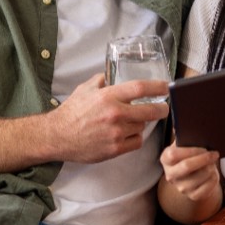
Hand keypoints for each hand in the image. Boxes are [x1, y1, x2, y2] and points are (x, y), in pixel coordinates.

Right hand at [50, 74, 168, 162]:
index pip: (140, 88)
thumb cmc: (71, 112)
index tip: (166, 87)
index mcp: (108, 96)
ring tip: (132, 121)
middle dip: (162, 109)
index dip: (158, 86)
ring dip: (141, 123)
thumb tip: (111, 75)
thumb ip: (101, 80)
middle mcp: (115, 114)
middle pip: (150, 111)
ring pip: (142, 127)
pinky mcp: (115, 149)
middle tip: (164, 108)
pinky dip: (135, 138)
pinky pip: (136, 142)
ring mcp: (116, 133)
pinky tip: (128, 134)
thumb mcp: (84, 89)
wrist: (58, 136)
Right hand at [160, 141, 221, 207]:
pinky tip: (213, 174)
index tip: (204, 147)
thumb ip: (184, 135)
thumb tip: (186, 125)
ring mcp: (181, 187)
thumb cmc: (190, 155)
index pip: (174, 155)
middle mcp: (170, 175)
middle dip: (203, 159)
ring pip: (200, 176)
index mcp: (165, 159)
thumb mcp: (184, 144)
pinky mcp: (193, 196)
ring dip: (210, 168)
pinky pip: (207, 187)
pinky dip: (214, 179)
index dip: (191, 150)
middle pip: (186, 166)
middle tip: (215, 154)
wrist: (194, 176)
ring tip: (213, 163)